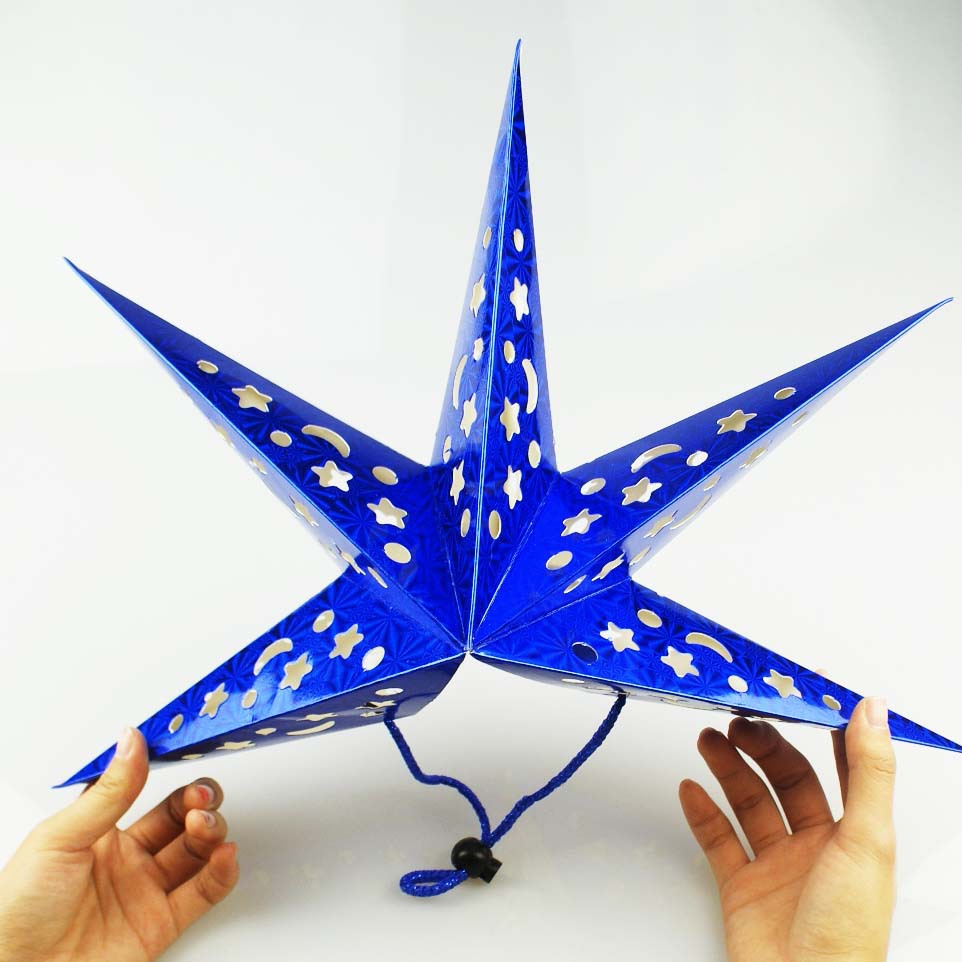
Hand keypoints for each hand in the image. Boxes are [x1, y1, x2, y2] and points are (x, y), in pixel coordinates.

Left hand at [0, 727, 238, 961]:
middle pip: (179, 819)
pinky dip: (222, 872)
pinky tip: (224, 855)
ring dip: (210, 831)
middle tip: (201, 796)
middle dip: (197, 801)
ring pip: (195, 852)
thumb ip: (108, 792)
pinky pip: (203, 894)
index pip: (142, 792)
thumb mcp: (59, 838)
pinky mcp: (160, 925)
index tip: (184, 753)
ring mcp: (144, 892)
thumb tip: (131, 741)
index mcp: (97, 834)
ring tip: (204, 824)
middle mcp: (125, 861)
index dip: (166, 774)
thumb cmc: (15, 912)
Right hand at [679, 697, 895, 961]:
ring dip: (728, 768)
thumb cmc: (846, 932)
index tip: (803, 696)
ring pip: (748, 803)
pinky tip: (690, 788)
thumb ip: (869, 772)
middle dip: (762, 746)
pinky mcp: (741, 887)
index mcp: (854, 837)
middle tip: (739, 720)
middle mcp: (815, 848)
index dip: (825, 731)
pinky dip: (701, 812)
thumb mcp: (867, 840)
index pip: (842, 770)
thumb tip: (872, 711)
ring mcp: (776, 867)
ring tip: (708, 739)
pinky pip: (717, 840)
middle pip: (786, 780)